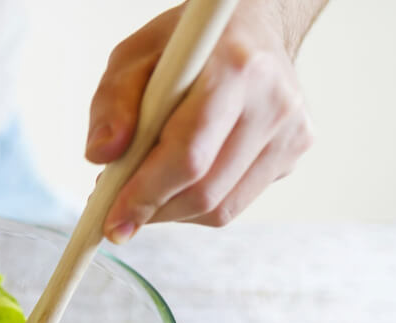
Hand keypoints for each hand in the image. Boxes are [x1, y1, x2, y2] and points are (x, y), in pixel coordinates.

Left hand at [87, 1, 314, 242]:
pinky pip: (235, 202)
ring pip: (221, 208)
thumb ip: (112, 104)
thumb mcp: (134, 57)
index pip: (188, 155)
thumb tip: (101, 156)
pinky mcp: (294, 151)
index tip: (112, 222)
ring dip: (172, 213)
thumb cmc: (187, 46)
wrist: (251, 28)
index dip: (145, 196)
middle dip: (153, 211)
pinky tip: (180, 178)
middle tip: (119, 210)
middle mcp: (274, 102)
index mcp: (235, 69)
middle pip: (205, 191)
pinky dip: (197, 205)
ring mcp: (292, 130)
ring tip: (146, 189)